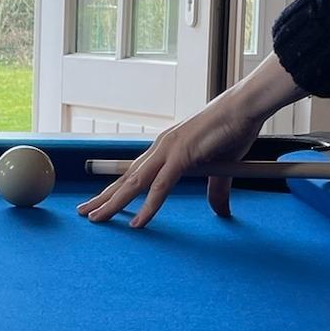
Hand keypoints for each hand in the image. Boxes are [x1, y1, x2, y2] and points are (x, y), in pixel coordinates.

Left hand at [77, 53, 303, 228]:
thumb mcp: (221, 169)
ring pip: (135, 183)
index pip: (134, 174)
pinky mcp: (181, 155)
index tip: (99, 203)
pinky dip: (148, 206)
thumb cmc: (233, 131)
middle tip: (83, 213)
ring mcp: (168, 151)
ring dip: (114, 203)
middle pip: (126, 179)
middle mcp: (160, 148)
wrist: (246, 107)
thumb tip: (220, 213)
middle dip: (103, 197)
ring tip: (96, 219)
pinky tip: (136, 223)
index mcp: (165, 149)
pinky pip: (161, 187)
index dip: (115, 190)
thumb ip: (216, 191)